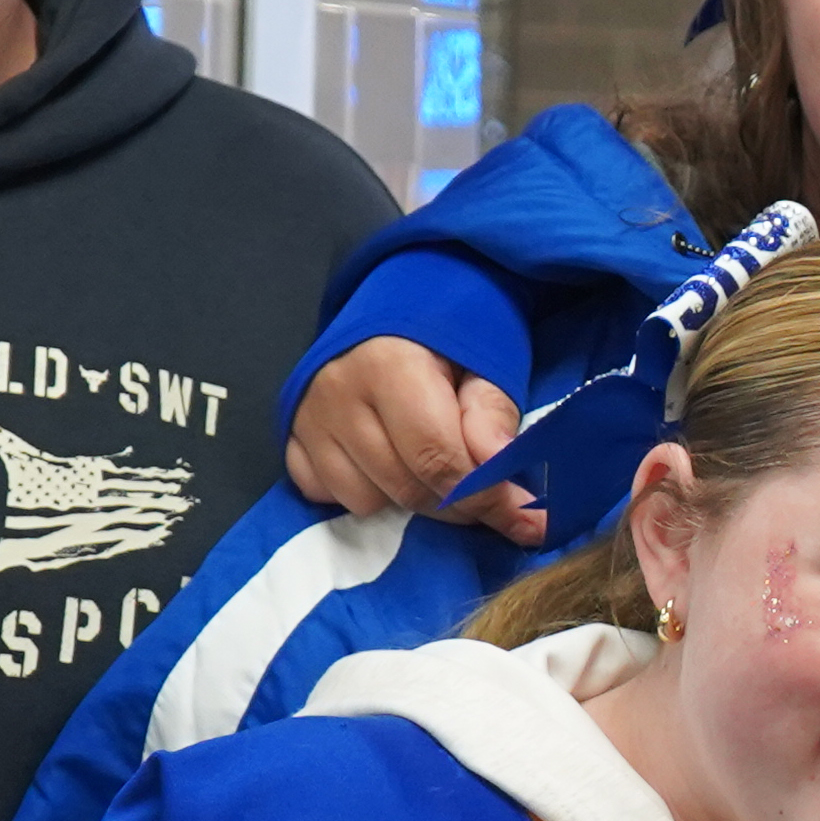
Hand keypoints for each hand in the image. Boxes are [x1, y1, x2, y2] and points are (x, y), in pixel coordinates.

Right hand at [287, 341, 540, 541]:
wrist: (400, 299)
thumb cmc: (453, 328)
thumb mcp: (488, 360)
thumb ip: (492, 417)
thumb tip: (503, 476)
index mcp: (389, 367)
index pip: (438, 460)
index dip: (486, 497)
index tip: (527, 520)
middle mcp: (338, 394)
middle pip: (405, 487)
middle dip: (459, 504)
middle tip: (492, 496)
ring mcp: (308, 417)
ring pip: (366, 500)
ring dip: (411, 500)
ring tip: (436, 467)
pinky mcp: (292, 436)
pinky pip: (326, 494)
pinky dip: (363, 492)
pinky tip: (387, 466)